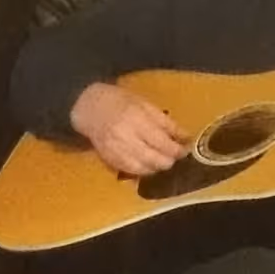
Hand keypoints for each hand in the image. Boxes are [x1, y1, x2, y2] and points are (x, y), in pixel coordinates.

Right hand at [70, 81, 189, 176]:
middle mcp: (125, 138)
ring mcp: (116, 151)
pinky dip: (144, 170)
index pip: (162, 142)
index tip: (185, 149)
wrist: (88, 108)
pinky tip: (149, 164)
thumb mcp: (145, 104)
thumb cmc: (119, 101)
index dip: (178, 149)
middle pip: (155, 159)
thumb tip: (186, 137)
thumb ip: (166, 122)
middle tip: (176, 155)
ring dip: (158, 167)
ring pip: (145, 169)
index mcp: (136, 119)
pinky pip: (132, 172)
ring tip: (163, 159)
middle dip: (170, 160)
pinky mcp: (110, 160)